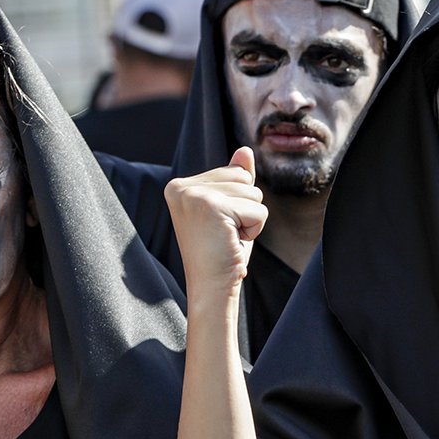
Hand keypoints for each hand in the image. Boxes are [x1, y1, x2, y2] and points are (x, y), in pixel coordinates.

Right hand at [165, 148, 268, 302]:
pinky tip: (233, 242)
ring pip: (253, 193)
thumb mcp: (230, 211)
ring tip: (228, 238)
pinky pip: (258, 210)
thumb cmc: (221, 253)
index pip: (234, 173)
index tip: (218, 226)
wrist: (211, 287)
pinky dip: (254, 230)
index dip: (238, 203)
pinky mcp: (212, 207)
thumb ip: (235, 180)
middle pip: (244, 179)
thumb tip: (245, 151)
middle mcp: (182, 187)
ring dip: (250, 220)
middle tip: (225, 234)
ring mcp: (194, 196)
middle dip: (246, 209)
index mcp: (179, 186)